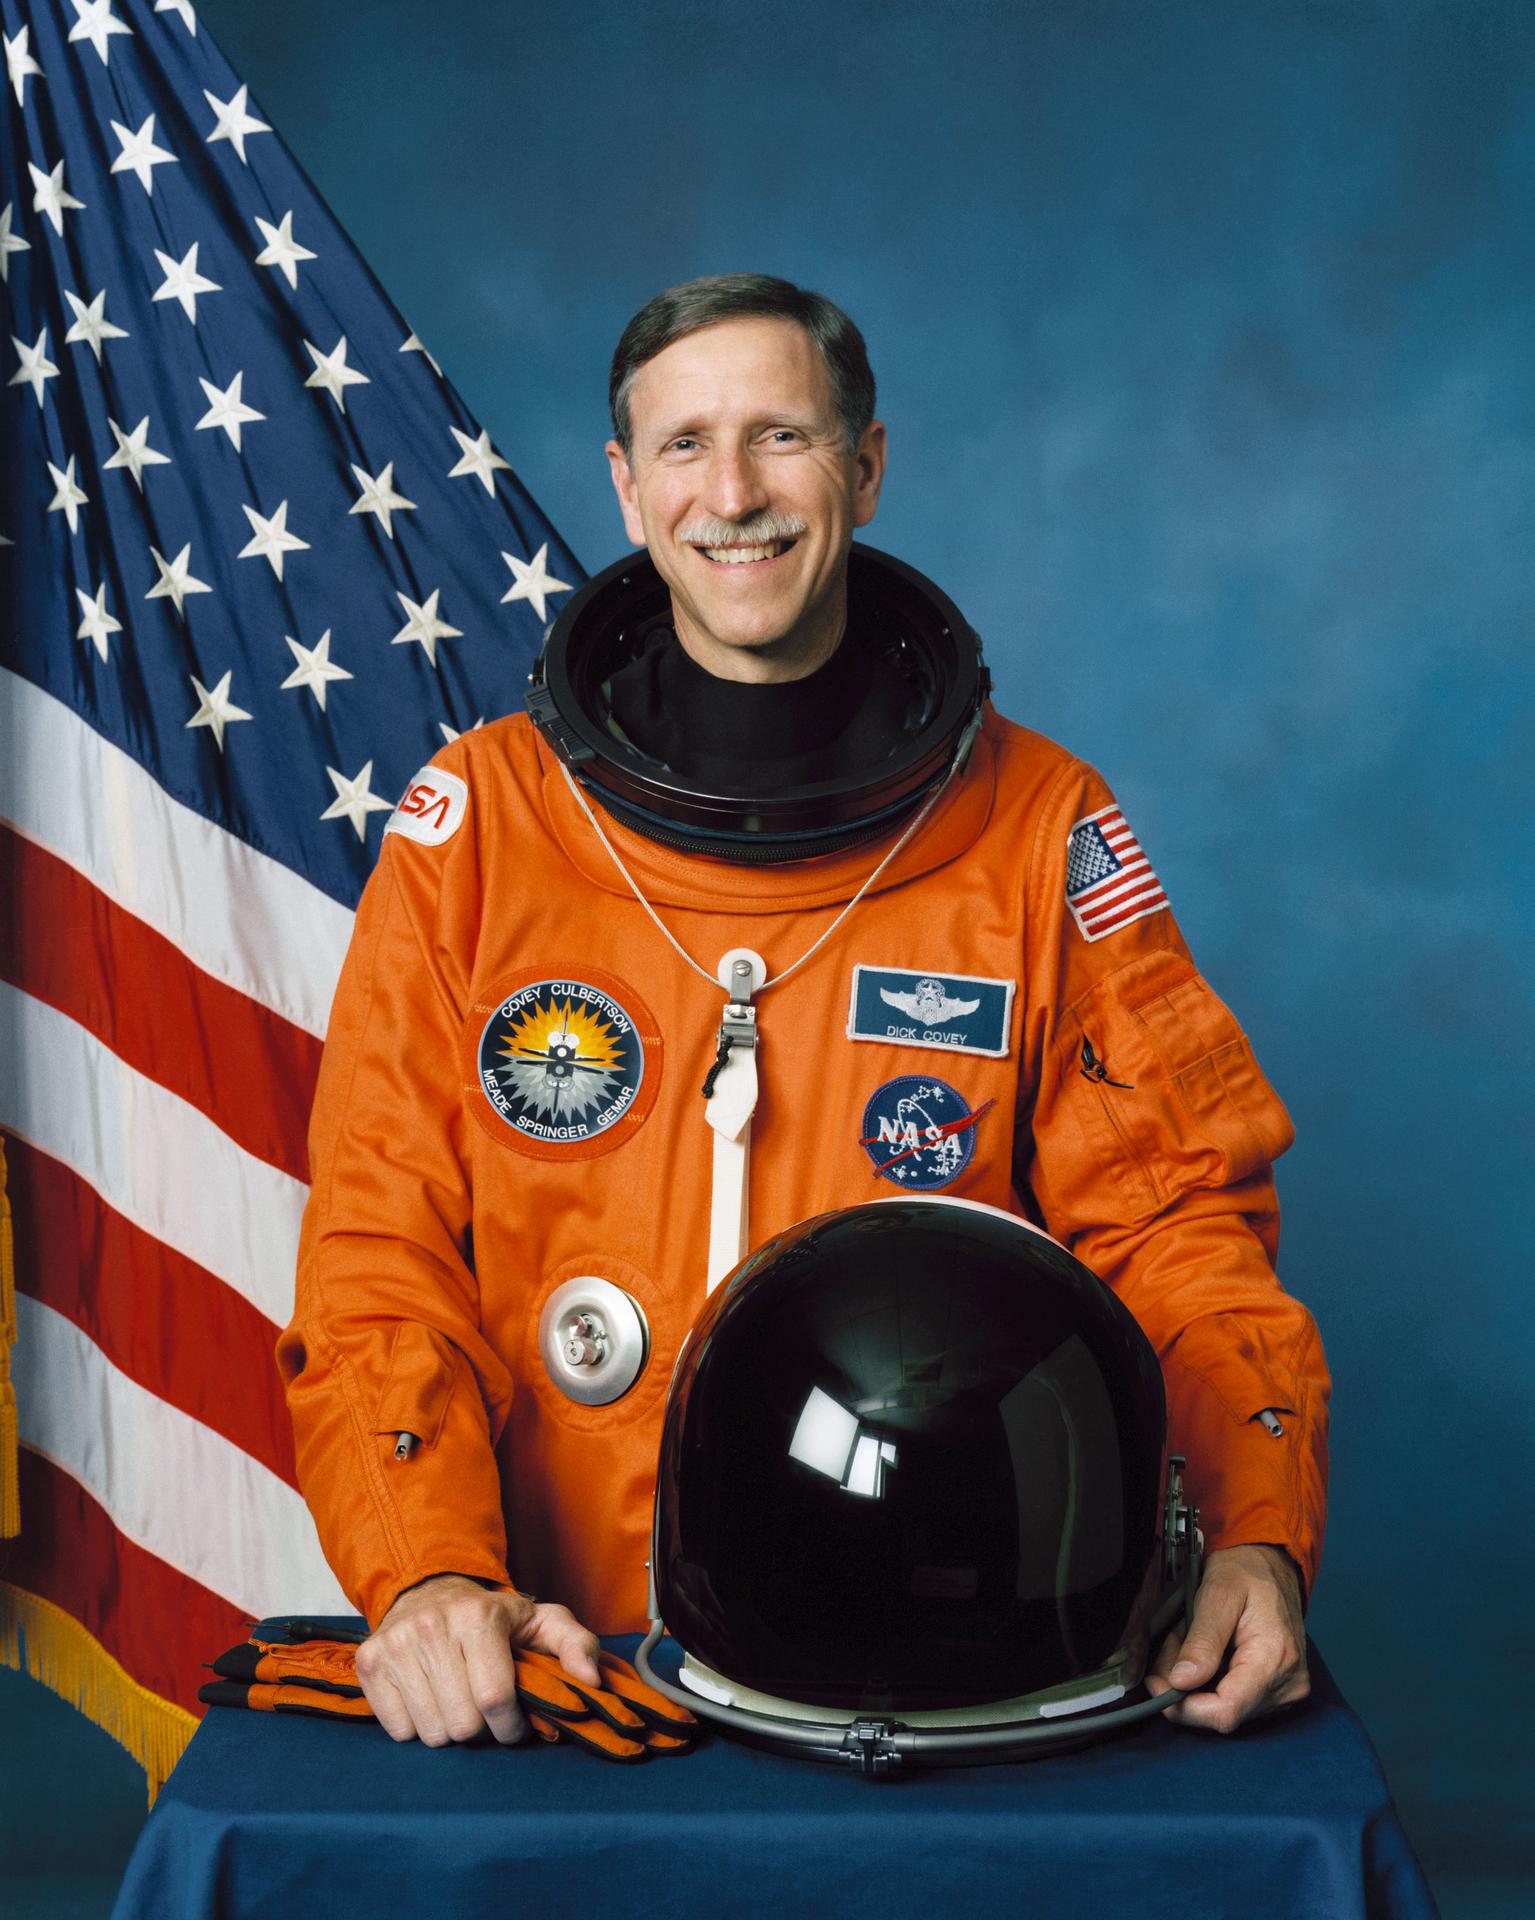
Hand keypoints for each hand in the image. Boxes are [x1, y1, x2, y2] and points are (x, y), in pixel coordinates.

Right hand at [354, 1574, 601, 1746]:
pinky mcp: (370, 1663)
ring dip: (450, 1730)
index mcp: (478, 1616)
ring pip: (430, 1732)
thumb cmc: (494, 1617)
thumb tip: (591, 1680)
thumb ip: (577, 1644)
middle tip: (486, 1712)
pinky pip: (397, 1730)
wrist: (431, 1592)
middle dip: (482, 1730)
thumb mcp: (542, 1621)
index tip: (516, 1724)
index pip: (495, 1698)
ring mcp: (396, 1644)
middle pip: (462, 1722)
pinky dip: (418, 1727)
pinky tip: (430, 1700)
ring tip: (459, 1703)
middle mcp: (432, 1626)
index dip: (511, 1726)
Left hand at [1144, 1543, 1309, 1732]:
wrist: (1273, 1566)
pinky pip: (1235, 1700)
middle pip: (1222, 1712)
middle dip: (1186, 1686)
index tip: (1157, 1683)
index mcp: (1276, 1659)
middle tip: (1173, 1644)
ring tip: (1189, 1641)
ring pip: (1224, 1708)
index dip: (1184, 1707)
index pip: (1226, 1711)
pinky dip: (1210, 1681)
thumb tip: (1181, 1682)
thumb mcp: (1217, 1594)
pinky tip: (1206, 1653)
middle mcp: (1287, 1684)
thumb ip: (1201, 1640)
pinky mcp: (1277, 1691)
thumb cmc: (1248, 1573)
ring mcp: (1285, 1691)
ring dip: (1196, 1682)